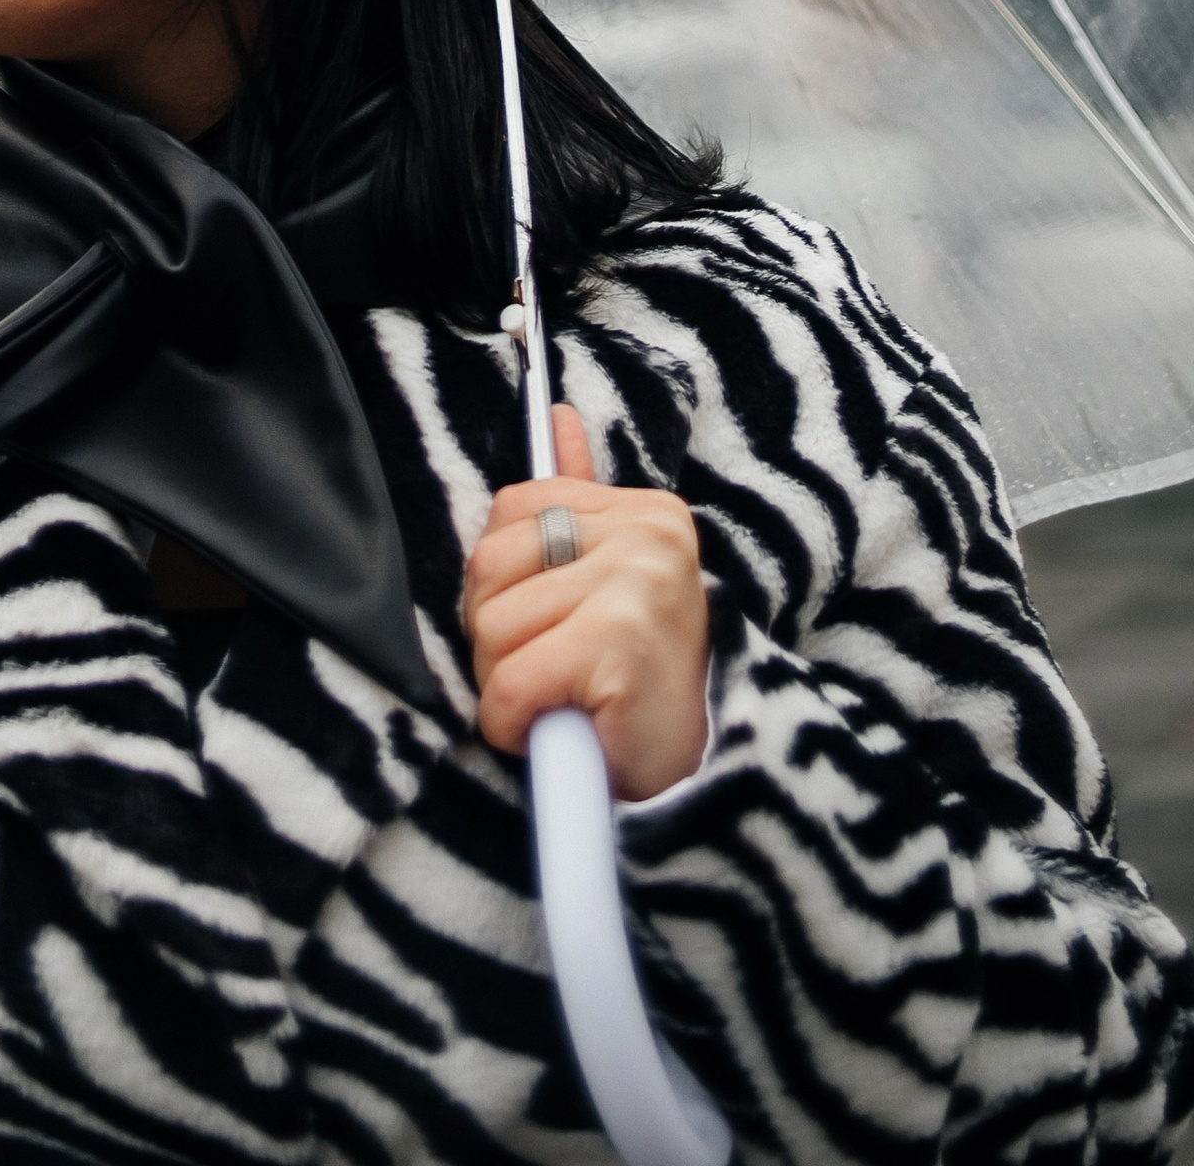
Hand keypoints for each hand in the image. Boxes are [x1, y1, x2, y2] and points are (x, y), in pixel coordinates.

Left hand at [464, 401, 710, 801]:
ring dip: (505, 687)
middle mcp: (645, 534)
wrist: (704, 776)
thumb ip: (581, 498)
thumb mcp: (617, 580)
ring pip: (491, 629)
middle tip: (550, 673)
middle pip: (489, 566)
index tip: (548, 621)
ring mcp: (634, 585)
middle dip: (497, 636)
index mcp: (644, 510)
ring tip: (560, 702)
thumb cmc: (645, 681)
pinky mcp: (617, 645)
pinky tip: (555, 730)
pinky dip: (513, 724)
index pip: (512, 509)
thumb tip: (556, 416)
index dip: (505, 583)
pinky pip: (510, 684)